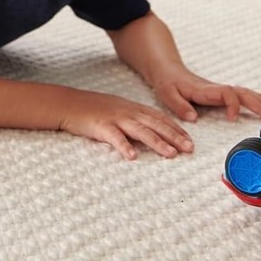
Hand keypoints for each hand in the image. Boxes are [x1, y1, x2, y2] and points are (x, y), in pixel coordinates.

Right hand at [58, 90, 194, 160]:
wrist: (69, 104)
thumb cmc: (95, 110)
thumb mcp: (120, 111)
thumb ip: (136, 120)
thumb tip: (153, 133)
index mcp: (134, 109)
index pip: (161, 119)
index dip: (177, 129)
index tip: (190, 141)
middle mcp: (129, 113)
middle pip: (156, 125)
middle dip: (175, 137)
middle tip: (190, 149)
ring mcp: (116, 119)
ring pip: (141, 131)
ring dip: (157, 142)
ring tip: (171, 154)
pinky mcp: (101, 127)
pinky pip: (115, 138)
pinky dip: (124, 147)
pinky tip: (133, 157)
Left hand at [150, 63, 260, 121]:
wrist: (167, 70)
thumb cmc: (168, 83)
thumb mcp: (167, 94)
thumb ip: (179, 106)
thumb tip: (193, 117)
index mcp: (204, 90)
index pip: (226, 93)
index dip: (232, 105)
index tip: (233, 119)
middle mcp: (215, 89)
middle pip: (240, 92)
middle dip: (255, 103)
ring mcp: (218, 90)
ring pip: (243, 92)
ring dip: (258, 100)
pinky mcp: (219, 92)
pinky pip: (240, 94)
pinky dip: (254, 98)